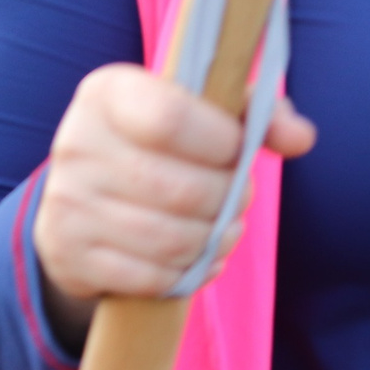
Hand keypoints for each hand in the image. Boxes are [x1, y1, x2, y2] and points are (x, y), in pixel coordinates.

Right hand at [33, 65, 314, 346]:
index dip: (222, 141)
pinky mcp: (69, 254)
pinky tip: (195, 258)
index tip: (236, 149)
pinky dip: (187, 274)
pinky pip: (151, 277)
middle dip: (229, 200)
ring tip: (223, 229)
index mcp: (107, 93)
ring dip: (214, 240)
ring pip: (171, 239)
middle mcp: (76, 142)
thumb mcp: (198, 114)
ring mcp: (68, 202)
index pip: (171, 117)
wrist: (82, 201)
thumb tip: (301, 137)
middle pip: (182, 189)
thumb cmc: (157, 147)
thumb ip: (257, 116)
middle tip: (239, 199)